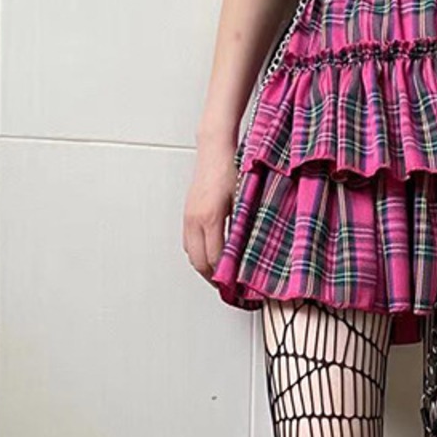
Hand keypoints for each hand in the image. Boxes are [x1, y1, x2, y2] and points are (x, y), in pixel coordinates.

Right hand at [183, 135, 238, 277]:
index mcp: (210, 218)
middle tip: (228, 287)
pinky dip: (198, 253)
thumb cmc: (231, 169)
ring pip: (191, 253)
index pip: (214, 259)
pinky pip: (189, 241)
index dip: (225, 276)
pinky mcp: (187, 213)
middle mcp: (194, 219)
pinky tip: (211, 255)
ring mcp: (188, 216)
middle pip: (199, 261)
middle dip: (212, 277)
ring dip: (204, 266)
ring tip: (220, 275)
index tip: (236, 285)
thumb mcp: (244, 201)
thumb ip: (243, 228)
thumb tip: (249, 252)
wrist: (214, 149)